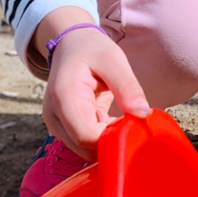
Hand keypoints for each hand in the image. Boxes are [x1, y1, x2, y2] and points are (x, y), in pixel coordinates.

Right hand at [33, 8, 149, 157]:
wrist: (71, 46)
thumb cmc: (91, 50)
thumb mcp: (113, 60)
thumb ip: (127, 87)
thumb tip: (143, 113)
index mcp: (64, 97)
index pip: (86, 136)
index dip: (112, 138)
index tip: (133, 126)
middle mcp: (54, 116)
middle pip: (85, 148)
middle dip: (112, 141)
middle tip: (130, 121)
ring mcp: (56, 125)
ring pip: (85, 150)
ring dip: (107, 140)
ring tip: (120, 117)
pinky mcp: (63, 129)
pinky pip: (84, 144)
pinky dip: (102, 138)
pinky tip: (112, 121)